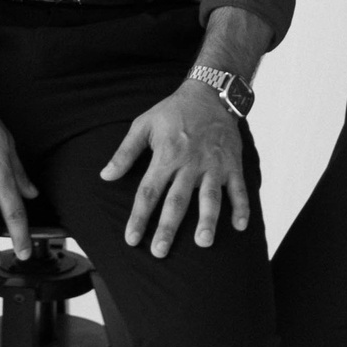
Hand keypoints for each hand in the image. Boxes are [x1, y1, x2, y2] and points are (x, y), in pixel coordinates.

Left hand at [100, 81, 250, 257]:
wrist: (210, 94)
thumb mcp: (143, 125)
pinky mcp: (232, 164)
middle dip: (168, 227)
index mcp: (166, 155)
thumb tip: (105, 176)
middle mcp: (189, 163)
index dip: (139, 216)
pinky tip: (240, 227)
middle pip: (177, 200)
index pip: (149, 191)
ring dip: (208, 220)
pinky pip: (239, 188)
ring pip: (210, 197)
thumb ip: (125, 152)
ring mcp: (213, 164)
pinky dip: (242, 207)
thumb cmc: (173, 112)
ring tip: (203, 243)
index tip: (131, 240)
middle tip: (160, 252)